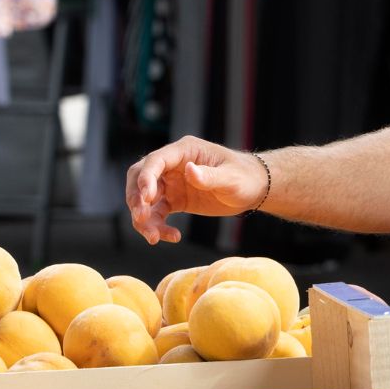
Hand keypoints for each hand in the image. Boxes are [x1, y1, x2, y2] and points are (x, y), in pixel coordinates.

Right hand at [126, 136, 268, 244]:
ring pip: (145, 199)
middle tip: (141, 219)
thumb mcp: (231, 178)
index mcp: (185, 151)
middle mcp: (174, 165)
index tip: (145, 199)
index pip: (156, 161)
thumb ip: (210, 176)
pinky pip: (157, 213)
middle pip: (140, 178)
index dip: (146, 178)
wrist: (254, 190)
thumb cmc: (245, 177)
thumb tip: (189, 170)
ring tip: (153, 237)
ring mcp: (171, 182)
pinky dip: (158, 226)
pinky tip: (173, 237)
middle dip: (136, 198)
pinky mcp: (174, 199)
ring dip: (144, 218)